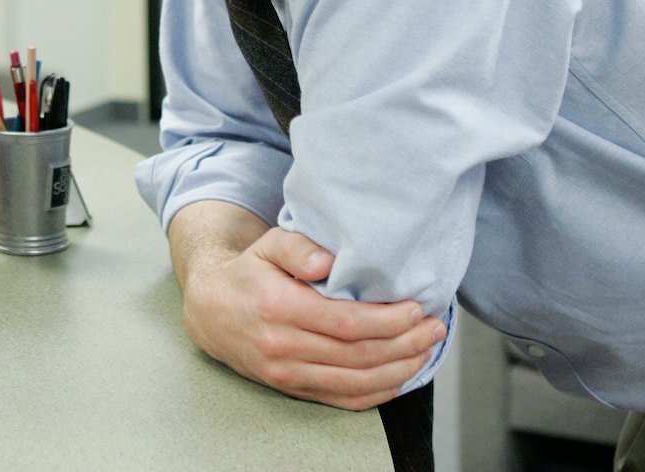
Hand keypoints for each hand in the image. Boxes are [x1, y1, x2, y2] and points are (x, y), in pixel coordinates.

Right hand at [169, 202, 444, 410]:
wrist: (210, 310)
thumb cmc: (248, 273)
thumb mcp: (268, 244)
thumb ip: (299, 246)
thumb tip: (329, 261)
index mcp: (279, 308)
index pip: (347, 324)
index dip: (389, 321)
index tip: (416, 309)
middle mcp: (283, 347)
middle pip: (359, 356)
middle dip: (405, 344)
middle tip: (435, 328)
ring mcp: (286, 374)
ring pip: (356, 382)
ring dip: (400, 370)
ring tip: (427, 349)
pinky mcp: (291, 389)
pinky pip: (343, 399)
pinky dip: (378, 392)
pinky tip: (400, 376)